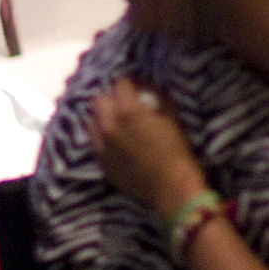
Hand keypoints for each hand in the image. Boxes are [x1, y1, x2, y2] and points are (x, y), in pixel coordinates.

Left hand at [88, 76, 206, 217]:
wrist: (170, 187)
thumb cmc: (177, 150)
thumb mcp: (172, 117)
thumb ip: (157, 97)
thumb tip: (147, 86)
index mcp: (127, 111)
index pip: (120, 84)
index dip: (130, 82)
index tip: (138, 85)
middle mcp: (108, 126)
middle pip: (99, 100)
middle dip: (112, 97)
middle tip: (125, 102)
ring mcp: (101, 146)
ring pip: (91, 122)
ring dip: (103, 117)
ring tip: (117, 121)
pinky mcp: (101, 163)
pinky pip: (94, 142)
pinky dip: (102, 137)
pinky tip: (116, 141)